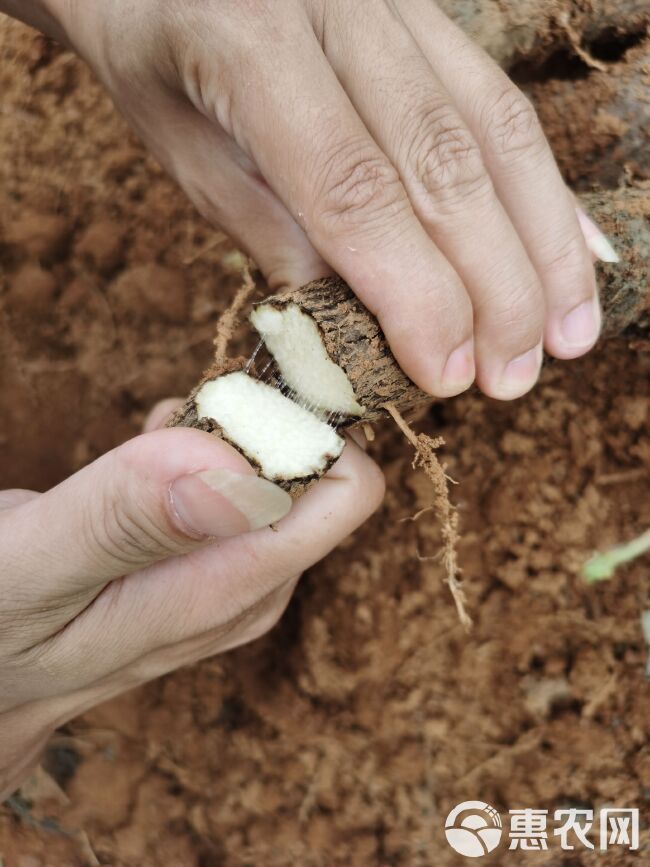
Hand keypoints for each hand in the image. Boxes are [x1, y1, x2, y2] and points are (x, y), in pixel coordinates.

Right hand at [0, 403, 383, 797]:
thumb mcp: (30, 571)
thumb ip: (127, 522)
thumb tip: (242, 472)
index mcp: (225, 593)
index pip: (346, 491)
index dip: (298, 421)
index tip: (228, 395)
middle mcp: (250, 594)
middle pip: (319, 476)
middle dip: (257, 423)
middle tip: (177, 416)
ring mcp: (237, 584)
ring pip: (282, 476)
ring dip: (226, 435)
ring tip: (155, 436)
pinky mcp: (216, 569)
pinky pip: (246, 488)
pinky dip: (209, 452)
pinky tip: (156, 450)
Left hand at [47, 0, 604, 400]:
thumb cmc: (154, 50)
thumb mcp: (180, 145)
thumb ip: (265, 223)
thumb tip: (356, 314)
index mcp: (252, 43)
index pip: (355, 189)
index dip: (414, 293)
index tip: (447, 374)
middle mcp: (341, 8)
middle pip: (446, 164)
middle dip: (494, 288)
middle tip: (512, 379)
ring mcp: (396, 3)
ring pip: (495, 131)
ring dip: (542, 247)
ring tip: (567, 336)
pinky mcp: (428, 13)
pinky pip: (499, 101)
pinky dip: (541, 189)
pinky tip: (574, 251)